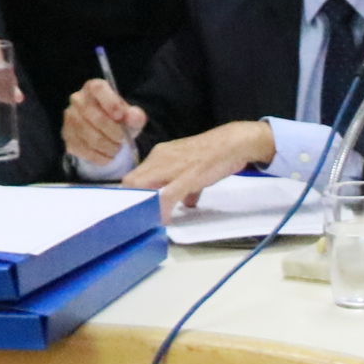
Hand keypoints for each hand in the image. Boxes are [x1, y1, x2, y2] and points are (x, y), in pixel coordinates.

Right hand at [62, 77, 149, 168]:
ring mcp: (70, 118)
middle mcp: (78, 100)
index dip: (110, 102)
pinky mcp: (67, 136)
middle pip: (96, 118)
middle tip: (123, 140)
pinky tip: (108, 156)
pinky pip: (84, 149)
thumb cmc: (118, 120)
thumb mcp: (131, 116)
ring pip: (90, 136)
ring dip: (108, 147)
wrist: (105, 133)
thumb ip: (135, 116)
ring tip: (117, 149)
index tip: (121, 116)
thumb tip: (135, 117)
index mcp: (94, 88)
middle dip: (114, 133)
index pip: (98, 89)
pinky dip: (99, 157)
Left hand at [125, 120, 275, 211]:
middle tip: (137, 217)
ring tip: (147, 220)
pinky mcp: (183, 178)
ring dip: (141, 206)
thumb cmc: (216, 154)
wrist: (232, 143)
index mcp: (161, 155)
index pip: (135, 175)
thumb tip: (186, 204)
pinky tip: (163, 220)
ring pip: (141, 187)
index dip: (133, 193)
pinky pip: (164, 197)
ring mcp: (170, 167)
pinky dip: (161, 210)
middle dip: (131, 201)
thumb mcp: (195, 169)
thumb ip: (187, 188)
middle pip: (131, 181)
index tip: (137, 207)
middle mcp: (159, 158)